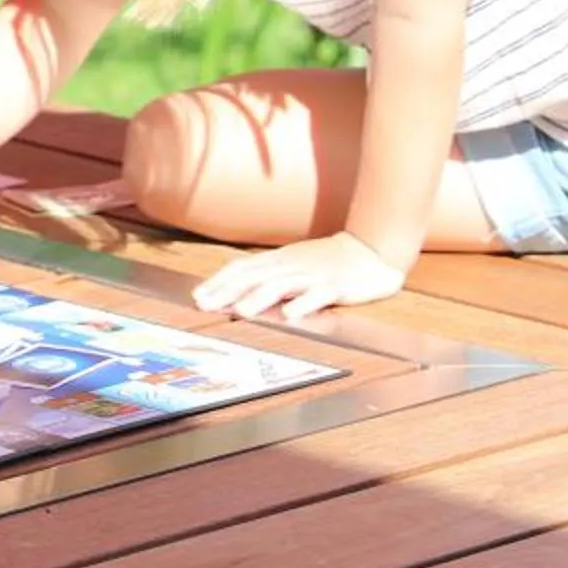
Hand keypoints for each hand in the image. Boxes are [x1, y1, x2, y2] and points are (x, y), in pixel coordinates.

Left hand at [193, 231, 405, 320]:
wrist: (369, 252)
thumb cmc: (324, 262)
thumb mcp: (291, 265)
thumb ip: (265, 278)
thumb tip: (232, 294)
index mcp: (278, 261)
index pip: (242, 268)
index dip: (219, 281)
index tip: (197, 297)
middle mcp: (290, 266)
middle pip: (254, 277)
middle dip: (228, 291)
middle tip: (205, 305)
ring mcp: (312, 275)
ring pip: (281, 285)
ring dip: (259, 298)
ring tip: (240, 311)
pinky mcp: (335, 286)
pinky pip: (318, 295)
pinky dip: (304, 304)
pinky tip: (291, 315)